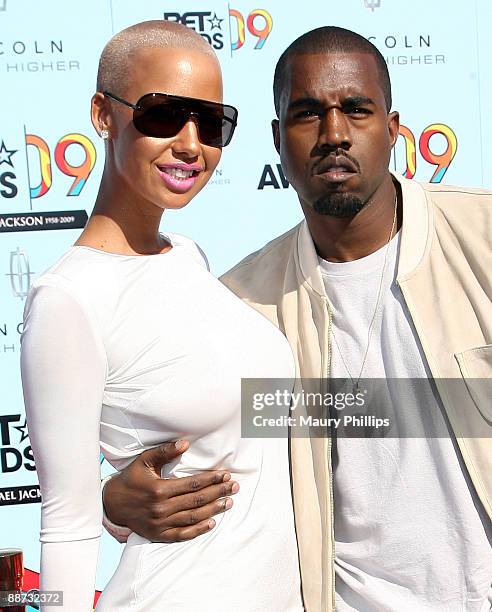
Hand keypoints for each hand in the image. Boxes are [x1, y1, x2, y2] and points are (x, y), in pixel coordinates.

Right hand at [103, 440, 238, 541]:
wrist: (114, 504)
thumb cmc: (132, 478)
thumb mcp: (145, 461)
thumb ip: (165, 452)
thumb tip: (185, 444)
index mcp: (159, 489)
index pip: (192, 484)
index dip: (211, 479)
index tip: (225, 475)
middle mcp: (161, 508)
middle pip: (197, 500)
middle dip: (218, 493)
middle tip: (234, 487)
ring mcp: (160, 524)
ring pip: (193, 517)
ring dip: (214, 510)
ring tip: (229, 502)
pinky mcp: (159, 534)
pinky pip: (182, 534)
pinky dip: (198, 530)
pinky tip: (212, 523)